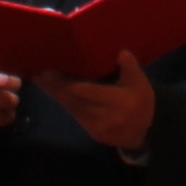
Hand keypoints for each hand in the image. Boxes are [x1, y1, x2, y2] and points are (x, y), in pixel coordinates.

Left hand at [36, 49, 157, 155]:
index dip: (67, 83)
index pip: (88, 92)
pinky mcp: (91, 132)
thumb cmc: (142, 102)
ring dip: (55, 94)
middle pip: (73, 101)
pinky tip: (54, 91)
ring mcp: (96, 127)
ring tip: (41, 79)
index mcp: (119, 102)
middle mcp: (105, 117)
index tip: (52, 71)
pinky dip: (64, 102)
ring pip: (71, 108)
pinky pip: (75, 114)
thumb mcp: (141, 82)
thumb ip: (130, 67)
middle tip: (38, 73)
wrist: (146, 132)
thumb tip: (120, 53)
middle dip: (55, 87)